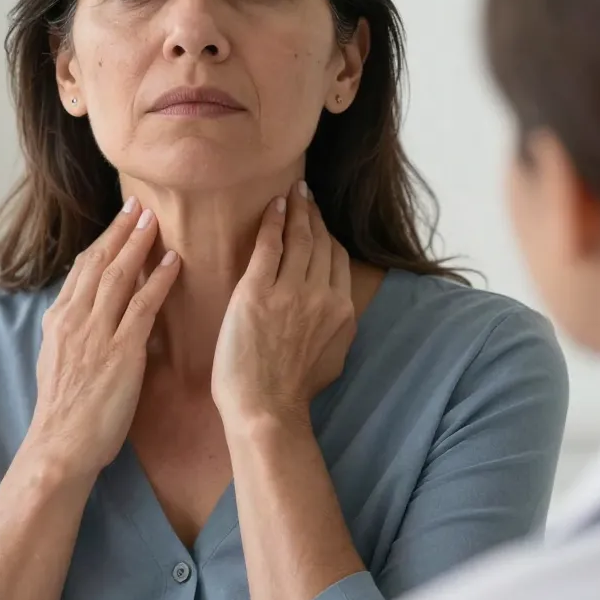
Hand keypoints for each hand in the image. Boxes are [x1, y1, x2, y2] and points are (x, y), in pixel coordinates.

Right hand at [26, 198, 180, 477]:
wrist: (60, 445)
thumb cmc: (62, 411)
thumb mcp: (55, 360)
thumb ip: (70, 332)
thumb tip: (81, 312)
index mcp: (59, 319)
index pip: (82, 269)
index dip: (102, 241)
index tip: (118, 221)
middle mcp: (75, 318)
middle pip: (100, 262)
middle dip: (120, 231)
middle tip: (138, 204)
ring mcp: (97, 333)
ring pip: (119, 276)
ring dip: (138, 244)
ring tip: (154, 219)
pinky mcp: (121, 351)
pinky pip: (143, 306)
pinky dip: (158, 280)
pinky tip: (173, 262)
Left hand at [211, 181, 356, 431]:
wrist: (265, 408)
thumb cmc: (292, 391)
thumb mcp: (333, 358)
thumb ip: (337, 326)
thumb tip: (335, 310)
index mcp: (342, 311)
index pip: (338, 259)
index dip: (329, 234)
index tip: (320, 219)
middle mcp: (321, 295)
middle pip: (322, 242)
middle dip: (314, 213)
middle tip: (306, 193)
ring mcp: (290, 292)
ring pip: (299, 238)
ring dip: (297, 209)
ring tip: (294, 192)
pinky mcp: (257, 291)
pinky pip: (270, 245)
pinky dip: (274, 221)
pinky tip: (275, 205)